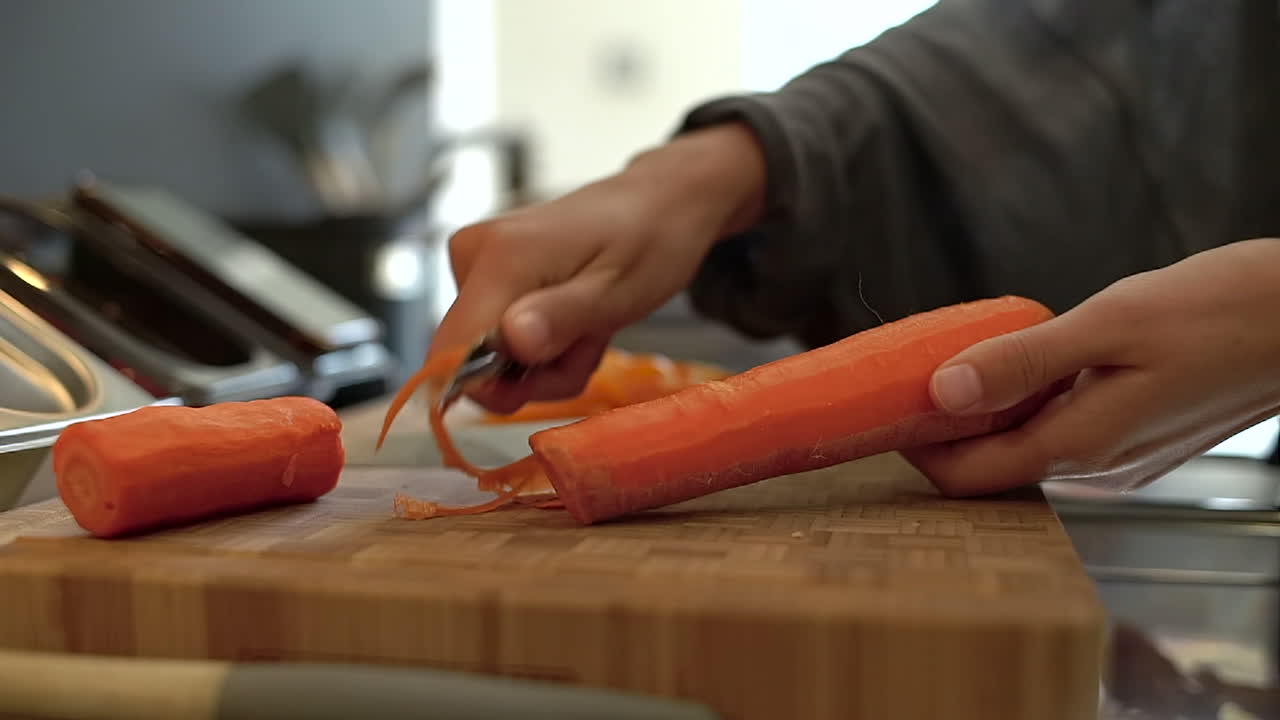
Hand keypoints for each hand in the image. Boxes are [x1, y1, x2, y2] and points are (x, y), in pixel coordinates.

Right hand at [430, 123, 764, 412]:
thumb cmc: (649, 242)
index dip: (491, 387)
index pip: (450, 350)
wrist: (657, 203)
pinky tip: (576, 322)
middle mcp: (472, 255)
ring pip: (490, 354)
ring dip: (546, 361)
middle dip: (535, 373)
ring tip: (589, 329)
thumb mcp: (617, 292)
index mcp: (500, 258)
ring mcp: (475, 261)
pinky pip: (499, 335)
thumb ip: (561, 318)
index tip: (549, 376)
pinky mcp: (484, 271)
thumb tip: (509, 342)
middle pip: (473, 359)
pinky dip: (542, 343)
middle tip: (588, 346)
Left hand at [905, 238, 1279, 494]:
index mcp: (1082, 445)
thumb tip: (940, 390)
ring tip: (955, 358)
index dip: (914, 445)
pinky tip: (1023, 361)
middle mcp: (1096, 465)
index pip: (966, 475)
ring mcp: (1120, 456)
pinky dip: (1026, 401)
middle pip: (989, 465)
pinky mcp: (1137, 436)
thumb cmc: (1224, 311)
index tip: (879, 404)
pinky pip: (1059, 428)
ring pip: (1023, 445)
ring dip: (984, 410)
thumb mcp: (1113, 324)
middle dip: (941, 428)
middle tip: (905, 374)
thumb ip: (1024, 361)